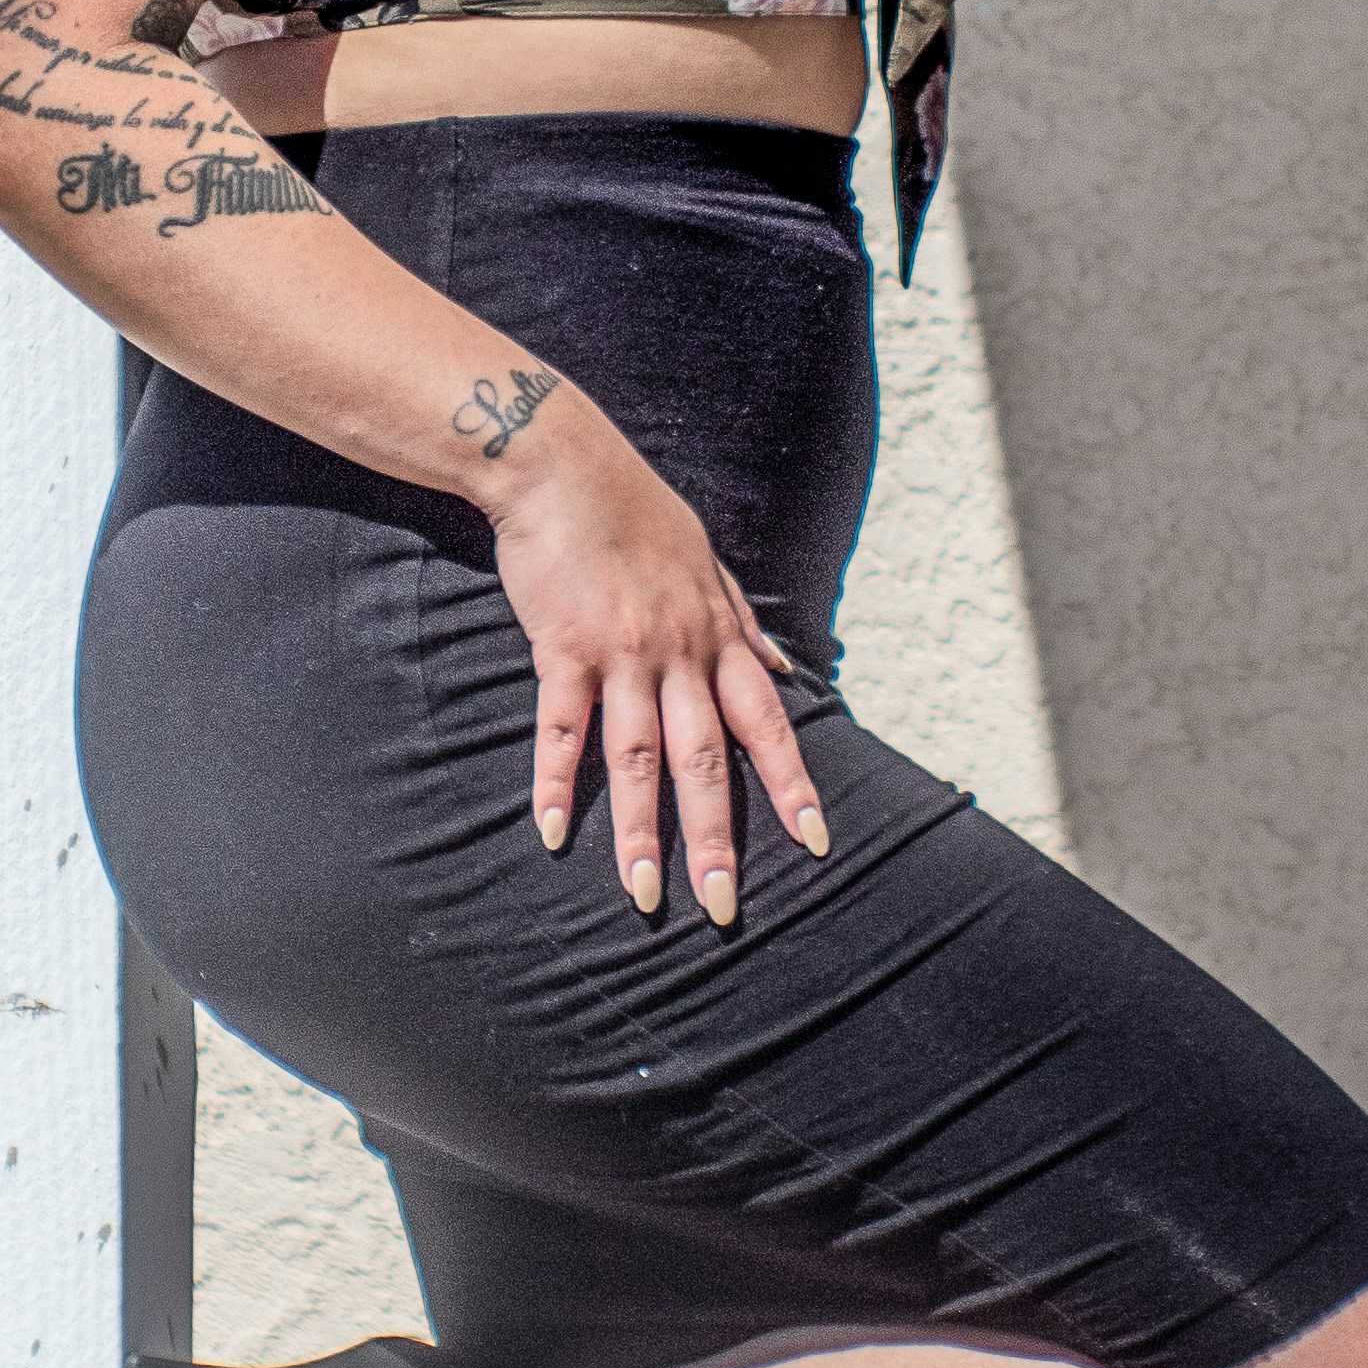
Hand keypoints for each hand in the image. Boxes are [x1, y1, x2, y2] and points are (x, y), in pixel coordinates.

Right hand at [480, 398, 831, 918]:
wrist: (560, 463)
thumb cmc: (633, 510)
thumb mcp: (707, 562)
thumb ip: (745, 623)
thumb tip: (786, 669)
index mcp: (718, 636)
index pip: (766, 723)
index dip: (791, 784)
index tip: (815, 841)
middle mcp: (680, 652)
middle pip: (706, 760)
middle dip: (718, 837)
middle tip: (723, 905)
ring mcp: (622, 653)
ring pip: (638, 759)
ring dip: (641, 832)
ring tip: (646, 895)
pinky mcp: (562, 649)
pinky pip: (563, 729)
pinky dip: (556, 782)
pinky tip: (552, 834)